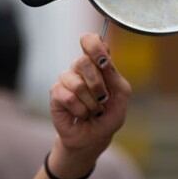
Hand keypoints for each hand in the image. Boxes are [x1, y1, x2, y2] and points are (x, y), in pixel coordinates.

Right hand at [47, 33, 131, 178]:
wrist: (94, 138)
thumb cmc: (108, 115)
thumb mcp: (121, 95)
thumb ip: (115, 75)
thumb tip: (104, 59)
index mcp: (98, 63)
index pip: (91, 40)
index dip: (93, 44)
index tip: (102, 59)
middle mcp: (80, 67)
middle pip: (83, 61)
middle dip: (97, 85)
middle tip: (102, 98)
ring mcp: (66, 79)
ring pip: (77, 83)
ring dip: (91, 103)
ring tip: (92, 110)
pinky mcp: (55, 94)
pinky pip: (68, 97)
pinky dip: (80, 110)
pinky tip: (81, 114)